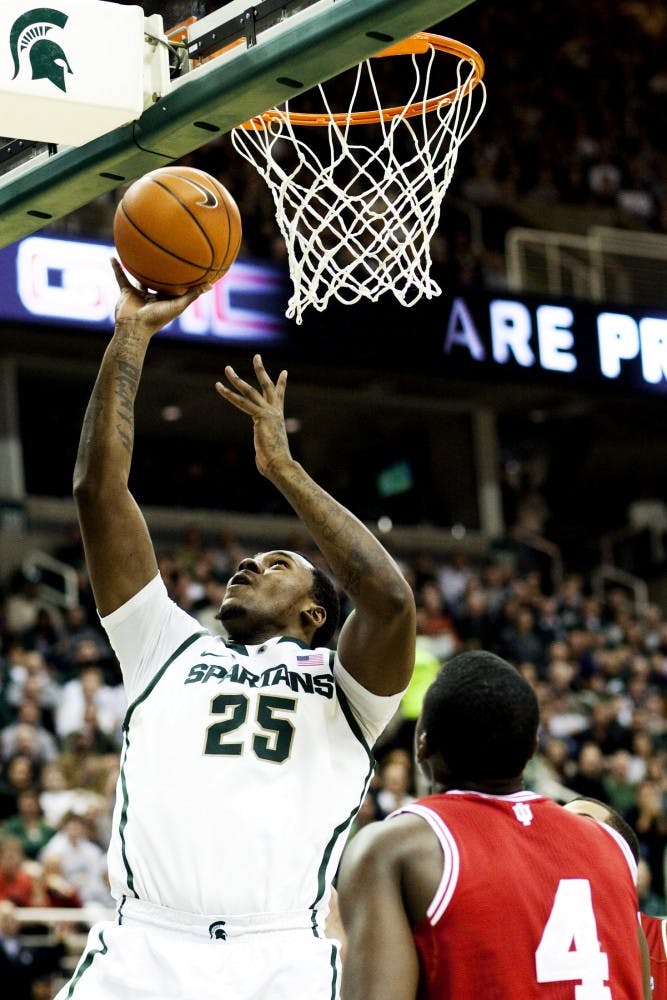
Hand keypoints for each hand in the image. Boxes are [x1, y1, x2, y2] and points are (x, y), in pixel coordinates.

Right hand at [111, 258, 210, 336]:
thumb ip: (193, 295)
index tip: (186, 264)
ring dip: (137, 267)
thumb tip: (211, 285)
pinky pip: (120, 277)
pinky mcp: (126, 293)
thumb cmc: (157, 318)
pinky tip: (113, 256)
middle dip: (161, 270)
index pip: (175, 286)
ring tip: (138, 251)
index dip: (180, 277)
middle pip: (158, 280)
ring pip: (139, 277)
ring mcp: (139, 294)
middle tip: (164, 253)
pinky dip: (116, 268)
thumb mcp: (178, 305)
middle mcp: (153, 296)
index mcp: (166, 300)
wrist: (134, 328)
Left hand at [215, 355, 291, 478]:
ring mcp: (268, 413)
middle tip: (257, 356)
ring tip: (227, 368)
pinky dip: (228, 394)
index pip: (279, 397)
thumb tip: (263, 463)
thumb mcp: (268, 453)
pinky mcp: (260, 416)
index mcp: (278, 418)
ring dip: (236, 379)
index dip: (281, 384)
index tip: (284, 372)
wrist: (280, 464)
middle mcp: (274, 412)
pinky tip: (218, 386)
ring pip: (249, 391)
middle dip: (260, 370)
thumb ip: (264, 451)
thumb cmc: (274, 464)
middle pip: (267, 386)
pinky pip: (241, 402)